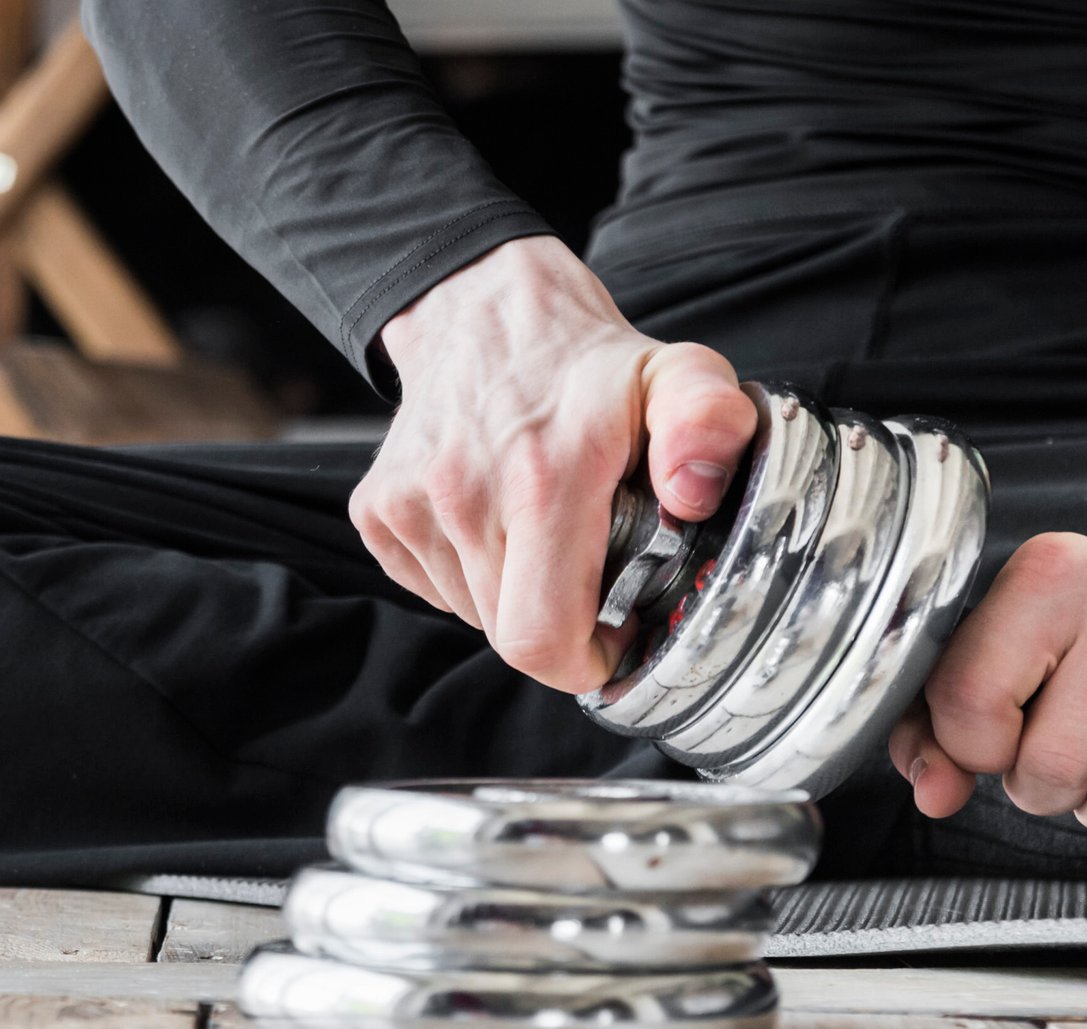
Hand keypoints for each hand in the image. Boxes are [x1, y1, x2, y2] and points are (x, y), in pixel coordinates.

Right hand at [350, 236, 756, 693]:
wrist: (484, 307)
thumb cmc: (588, 361)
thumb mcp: (679, 376)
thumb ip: (707, 427)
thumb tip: (694, 494)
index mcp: (545, 477)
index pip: (542, 638)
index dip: (586, 663)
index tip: (618, 635)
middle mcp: (466, 494)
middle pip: (511, 636)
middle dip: (563, 628)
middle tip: (598, 577)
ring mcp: (412, 504)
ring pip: (474, 615)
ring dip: (518, 596)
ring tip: (550, 536)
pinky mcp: (378, 510)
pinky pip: (435, 588)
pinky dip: (473, 576)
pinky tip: (502, 523)